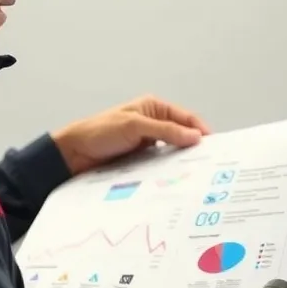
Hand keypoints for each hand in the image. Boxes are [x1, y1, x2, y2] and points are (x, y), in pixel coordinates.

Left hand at [52, 95, 211, 175]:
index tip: (213, 146)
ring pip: (173, 151)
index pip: (186, 118)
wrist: (73, 155)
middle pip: (182, 135)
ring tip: (195, 174)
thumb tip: (195, 136)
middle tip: (209, 163)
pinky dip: (169, 170)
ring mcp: (148, 142)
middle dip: (193, 147)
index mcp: (154, 108)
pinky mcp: (142, 159)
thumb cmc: (99, 133)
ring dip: (181, 161)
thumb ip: (165, 131)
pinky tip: (176, 179)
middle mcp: (154, 124)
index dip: (200, 130)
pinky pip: (162, 164)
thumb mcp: (134, 126)